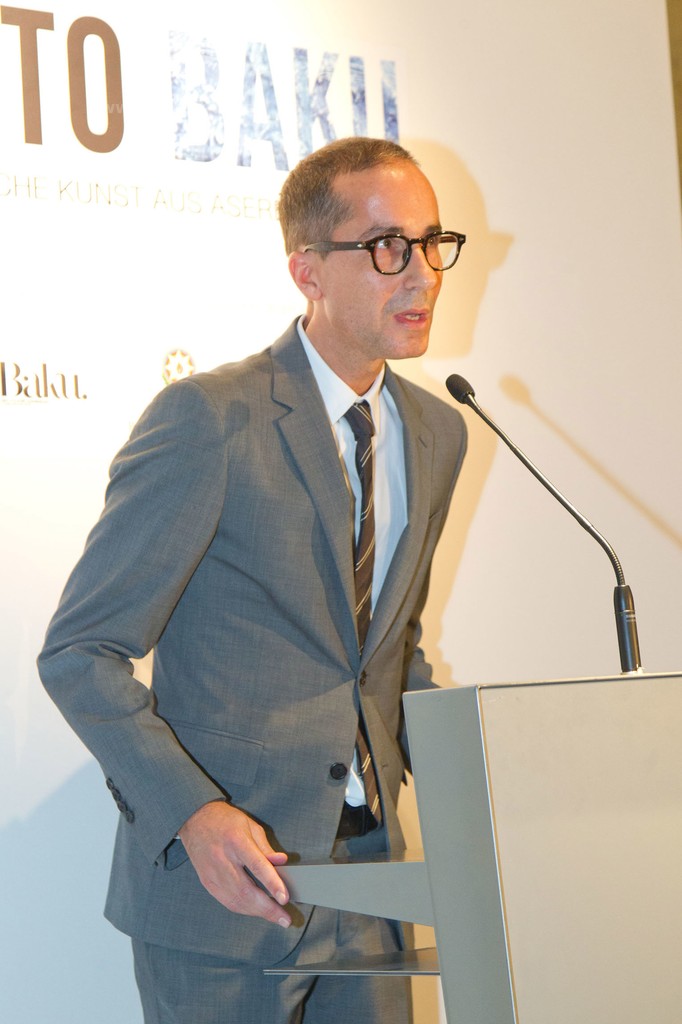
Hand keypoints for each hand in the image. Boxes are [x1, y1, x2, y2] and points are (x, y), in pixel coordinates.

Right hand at [178, 800, 290, 927]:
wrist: (195, 820)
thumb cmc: (225, 820)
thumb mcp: (250, 826)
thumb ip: (265, 847)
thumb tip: (281, 862)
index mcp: (236, 841)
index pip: (256, 866)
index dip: (272, 884)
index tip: (285, 898)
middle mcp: (222, 859)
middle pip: (246, 891)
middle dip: (268, 909)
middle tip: (285, 919)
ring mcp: (212, 873)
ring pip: (236, 901)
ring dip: (257, 913)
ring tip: (275, 917)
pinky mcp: (207, 882)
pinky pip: (227, 902)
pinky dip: (244, 909)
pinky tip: (256, 911)